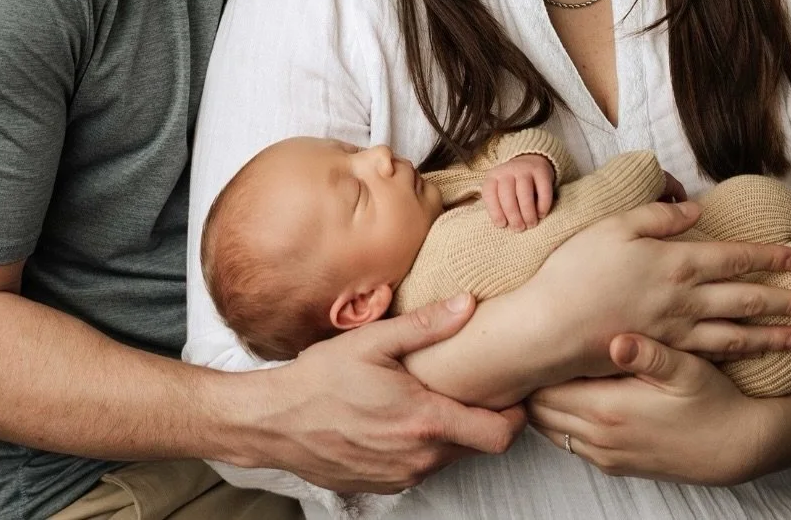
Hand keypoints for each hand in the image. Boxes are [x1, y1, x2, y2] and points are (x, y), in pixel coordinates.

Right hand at [236, 294, 524, 492]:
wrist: (275, 423)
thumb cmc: (321, 379)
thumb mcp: (373, 341)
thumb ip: (426, 325)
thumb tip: (468, 304)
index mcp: (424, 421)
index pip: (497, 435)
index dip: (515, 418)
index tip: (513, 395)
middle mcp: (419, 457)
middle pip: (474, 446)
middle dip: (479, 418)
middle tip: (470, 384)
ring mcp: (401, 476)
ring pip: (447, 457)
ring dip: (448, 431)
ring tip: (431, 395)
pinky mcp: (383, 486)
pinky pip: (420, 466)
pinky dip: (421, 444)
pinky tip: (400, 416)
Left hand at [482, 153, 555, 228]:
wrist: (531, 160)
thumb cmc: (513, 184)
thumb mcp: (500, 189)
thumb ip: (499, 204)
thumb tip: (503, 225)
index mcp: (493, 176)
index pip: (489, 194)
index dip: (495, 211)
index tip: (502, 225)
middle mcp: (507, 170)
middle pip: (507, 195)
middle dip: (513, 215)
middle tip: (519, 228)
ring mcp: (525, 169)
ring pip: (524, 193)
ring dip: (527, 213)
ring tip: (531, 224)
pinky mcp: (541, 171)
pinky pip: (543, 190)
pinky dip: (543, 205)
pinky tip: (541, 214)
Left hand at [527, 334, 772, 484]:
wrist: (737, 447)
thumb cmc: (712, 400)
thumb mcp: (686, 368)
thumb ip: (649, 354)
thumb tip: (617, 341)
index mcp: (609, 410)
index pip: (543, 390)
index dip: (534, 365)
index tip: (533, 338)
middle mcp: (600, 438)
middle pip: (539, 411)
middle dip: (532, 383)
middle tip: (534, 349)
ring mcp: (606, 455)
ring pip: (551, 429)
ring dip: (546, 402)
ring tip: (551, 368)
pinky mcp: (616, 464)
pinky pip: (571, 443)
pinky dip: (562, 421)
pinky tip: (574, 393)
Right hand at [530, 200, 790, 376]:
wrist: (551, 326)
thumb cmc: (575, 270)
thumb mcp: (613, 226)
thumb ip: (657, 216)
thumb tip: (695, 211)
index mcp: (674, 262)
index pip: (733, 257)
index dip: (767, 256)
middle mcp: (684, 299)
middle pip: (748, 299)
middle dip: (789, 301)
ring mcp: (676, 331)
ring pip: (738, 333)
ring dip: (775, 335)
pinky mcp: (664, 352)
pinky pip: (713, 354)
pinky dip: (741, 354)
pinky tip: (752, 355)